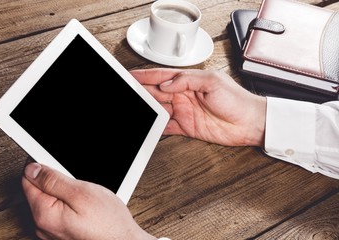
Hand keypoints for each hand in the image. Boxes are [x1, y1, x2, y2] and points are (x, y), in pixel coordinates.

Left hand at [22, 162, 155, 239]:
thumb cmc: (108, 222)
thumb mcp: (81, 193)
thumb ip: (53, 181)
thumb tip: (32, 170)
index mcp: (44, 214)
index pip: (28, 180)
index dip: (42, 166)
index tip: (56, 163)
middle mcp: (43, 226)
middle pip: (38, 191)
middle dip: (55, 181)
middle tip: (77, 183)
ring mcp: (52, 232)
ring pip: (50, 201)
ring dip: (64, 193)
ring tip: (84, 196)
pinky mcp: (62, 233)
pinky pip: (58, 212)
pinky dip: (68, 204)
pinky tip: (84, 206)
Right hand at [131, 68, 265, 146]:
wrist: (249, 122)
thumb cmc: (236, 99)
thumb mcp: (212, 81)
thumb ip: (187, 80)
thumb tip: (166, 84)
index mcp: (189, 81)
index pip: (163, 76)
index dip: (146, 76)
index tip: (131, 76)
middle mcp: (184, 95)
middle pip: (157, 92)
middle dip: (142, 92)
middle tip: (128, 94)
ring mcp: (185, 111)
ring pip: (159, 109)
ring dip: (147, 109)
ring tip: (134, 110)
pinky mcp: (187, 127)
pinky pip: (168, 127)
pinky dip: (157, 127)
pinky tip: (148, 127)